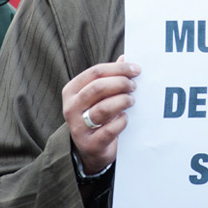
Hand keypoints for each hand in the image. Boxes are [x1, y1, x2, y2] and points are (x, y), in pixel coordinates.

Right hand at [62, 55, 140, 173]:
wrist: (91, 149)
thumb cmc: (98, 115)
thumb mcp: (100, 95)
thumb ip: (111, 77)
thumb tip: (126, 58)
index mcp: (72, 90)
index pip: (95, 72)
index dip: (118, 69)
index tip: (136, 69)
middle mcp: (71, 108)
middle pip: (98, 88)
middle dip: (121, 83)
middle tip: (134, 86)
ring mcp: (78, 127)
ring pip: (103, 109)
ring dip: (123, 101)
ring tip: (132, 100)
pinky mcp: (90, 144)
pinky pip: (109, 129)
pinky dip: (122, 121)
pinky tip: (126, 118)